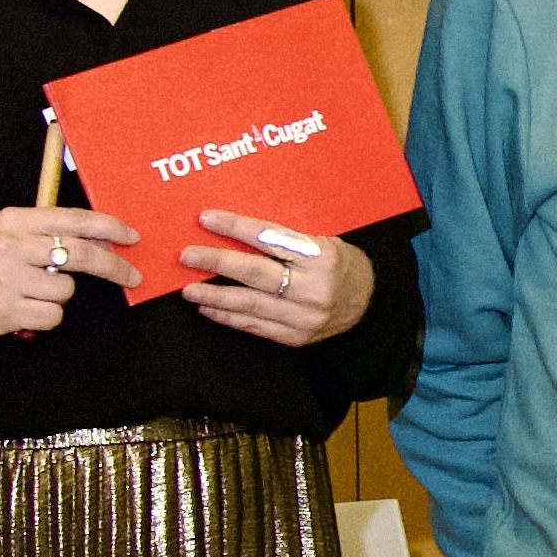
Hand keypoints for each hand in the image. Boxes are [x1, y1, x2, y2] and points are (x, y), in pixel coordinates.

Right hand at [0, 204, 138, 345]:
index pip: (72, 219)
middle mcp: (10, 245)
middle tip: (131, 275)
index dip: (109, 227)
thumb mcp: (1, 236)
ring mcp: (7, 278)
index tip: (131, 237)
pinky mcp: (6, 309)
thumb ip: (43, 235)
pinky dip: (44, 318)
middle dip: (114, 266)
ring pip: (67, 290)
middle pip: (81, 254)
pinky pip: (53, 316)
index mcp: (13, 221)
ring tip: (28, 295)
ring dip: (57, 298)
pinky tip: (21, 312)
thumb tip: (98, 238)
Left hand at [182, 208, 373, 347]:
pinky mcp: (297, 337)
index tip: (206, 219)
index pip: (269, 238)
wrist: (369, 303)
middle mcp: (312, 288)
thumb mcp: (322, 241)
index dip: (234, 227)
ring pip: (249, 304)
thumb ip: (284, 238)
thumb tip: (234, 229)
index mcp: (320, 256)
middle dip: (215, 263)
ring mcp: (304, 316)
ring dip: (213, 296)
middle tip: (187, 256)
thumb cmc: (340, 264)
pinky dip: (229, 317)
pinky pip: (254, 326)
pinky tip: (209, 308)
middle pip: (254, 273)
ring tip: (188, 289)